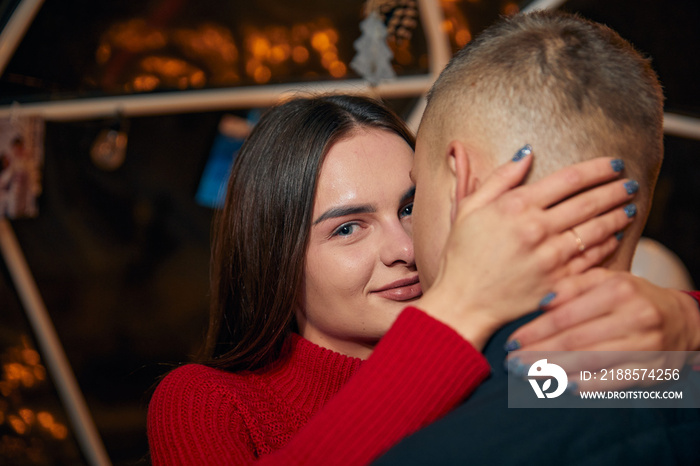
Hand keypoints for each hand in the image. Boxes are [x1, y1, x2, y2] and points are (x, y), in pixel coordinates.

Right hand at [420, 149, 637, 349]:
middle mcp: (537, 229)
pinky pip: (592, 259)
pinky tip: (614, 237)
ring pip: (596, 230)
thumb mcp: (469, 209)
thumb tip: (526, 153)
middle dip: (615, 190)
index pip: (569, 179)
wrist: (463, 302)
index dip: (597, 168)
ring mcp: (550, 258)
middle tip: (630, 183)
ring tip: (629, 207)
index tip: (614, 163)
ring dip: (617, 216)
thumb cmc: (462, 256)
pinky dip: (607, 246)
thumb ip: (500, 179)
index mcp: (516, 207)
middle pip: (589, 202)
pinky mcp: (558, 282)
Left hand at [506, 268, 699, 389]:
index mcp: (618, 290)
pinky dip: (587, 385)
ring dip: (555, 371)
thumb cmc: (633, 296)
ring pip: (591, 362)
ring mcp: (647, 346)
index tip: (511, 342)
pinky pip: (614, 381)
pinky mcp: (654, 370)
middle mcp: (635, 317)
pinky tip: (563, 386)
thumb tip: (541, 303)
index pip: (566, 315)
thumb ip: (572, 286)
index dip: (535, 331)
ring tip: (528, 375)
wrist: (683, 319)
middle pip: (575, 341)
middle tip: (512, 363)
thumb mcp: (606, 280)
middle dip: (538, 354)